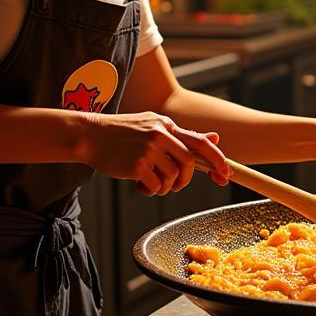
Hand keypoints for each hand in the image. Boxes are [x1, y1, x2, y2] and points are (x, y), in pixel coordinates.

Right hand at [81, 111, 229, 196]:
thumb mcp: (153, 126)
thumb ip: (182, 135)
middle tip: (176, 185)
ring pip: (173, 177)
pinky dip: (152, 190)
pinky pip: (156, 186)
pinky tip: (140, 185)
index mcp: (166, 124)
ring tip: (151, 183)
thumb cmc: (122, 133)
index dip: (217, 159)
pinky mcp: (137, 165)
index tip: (226, 173)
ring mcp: (149, 149)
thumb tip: (214, 139)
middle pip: (189, 163)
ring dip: (165, 187)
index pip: (200, 142)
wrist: (90, 134)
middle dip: (186, 180)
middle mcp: (160, 134)